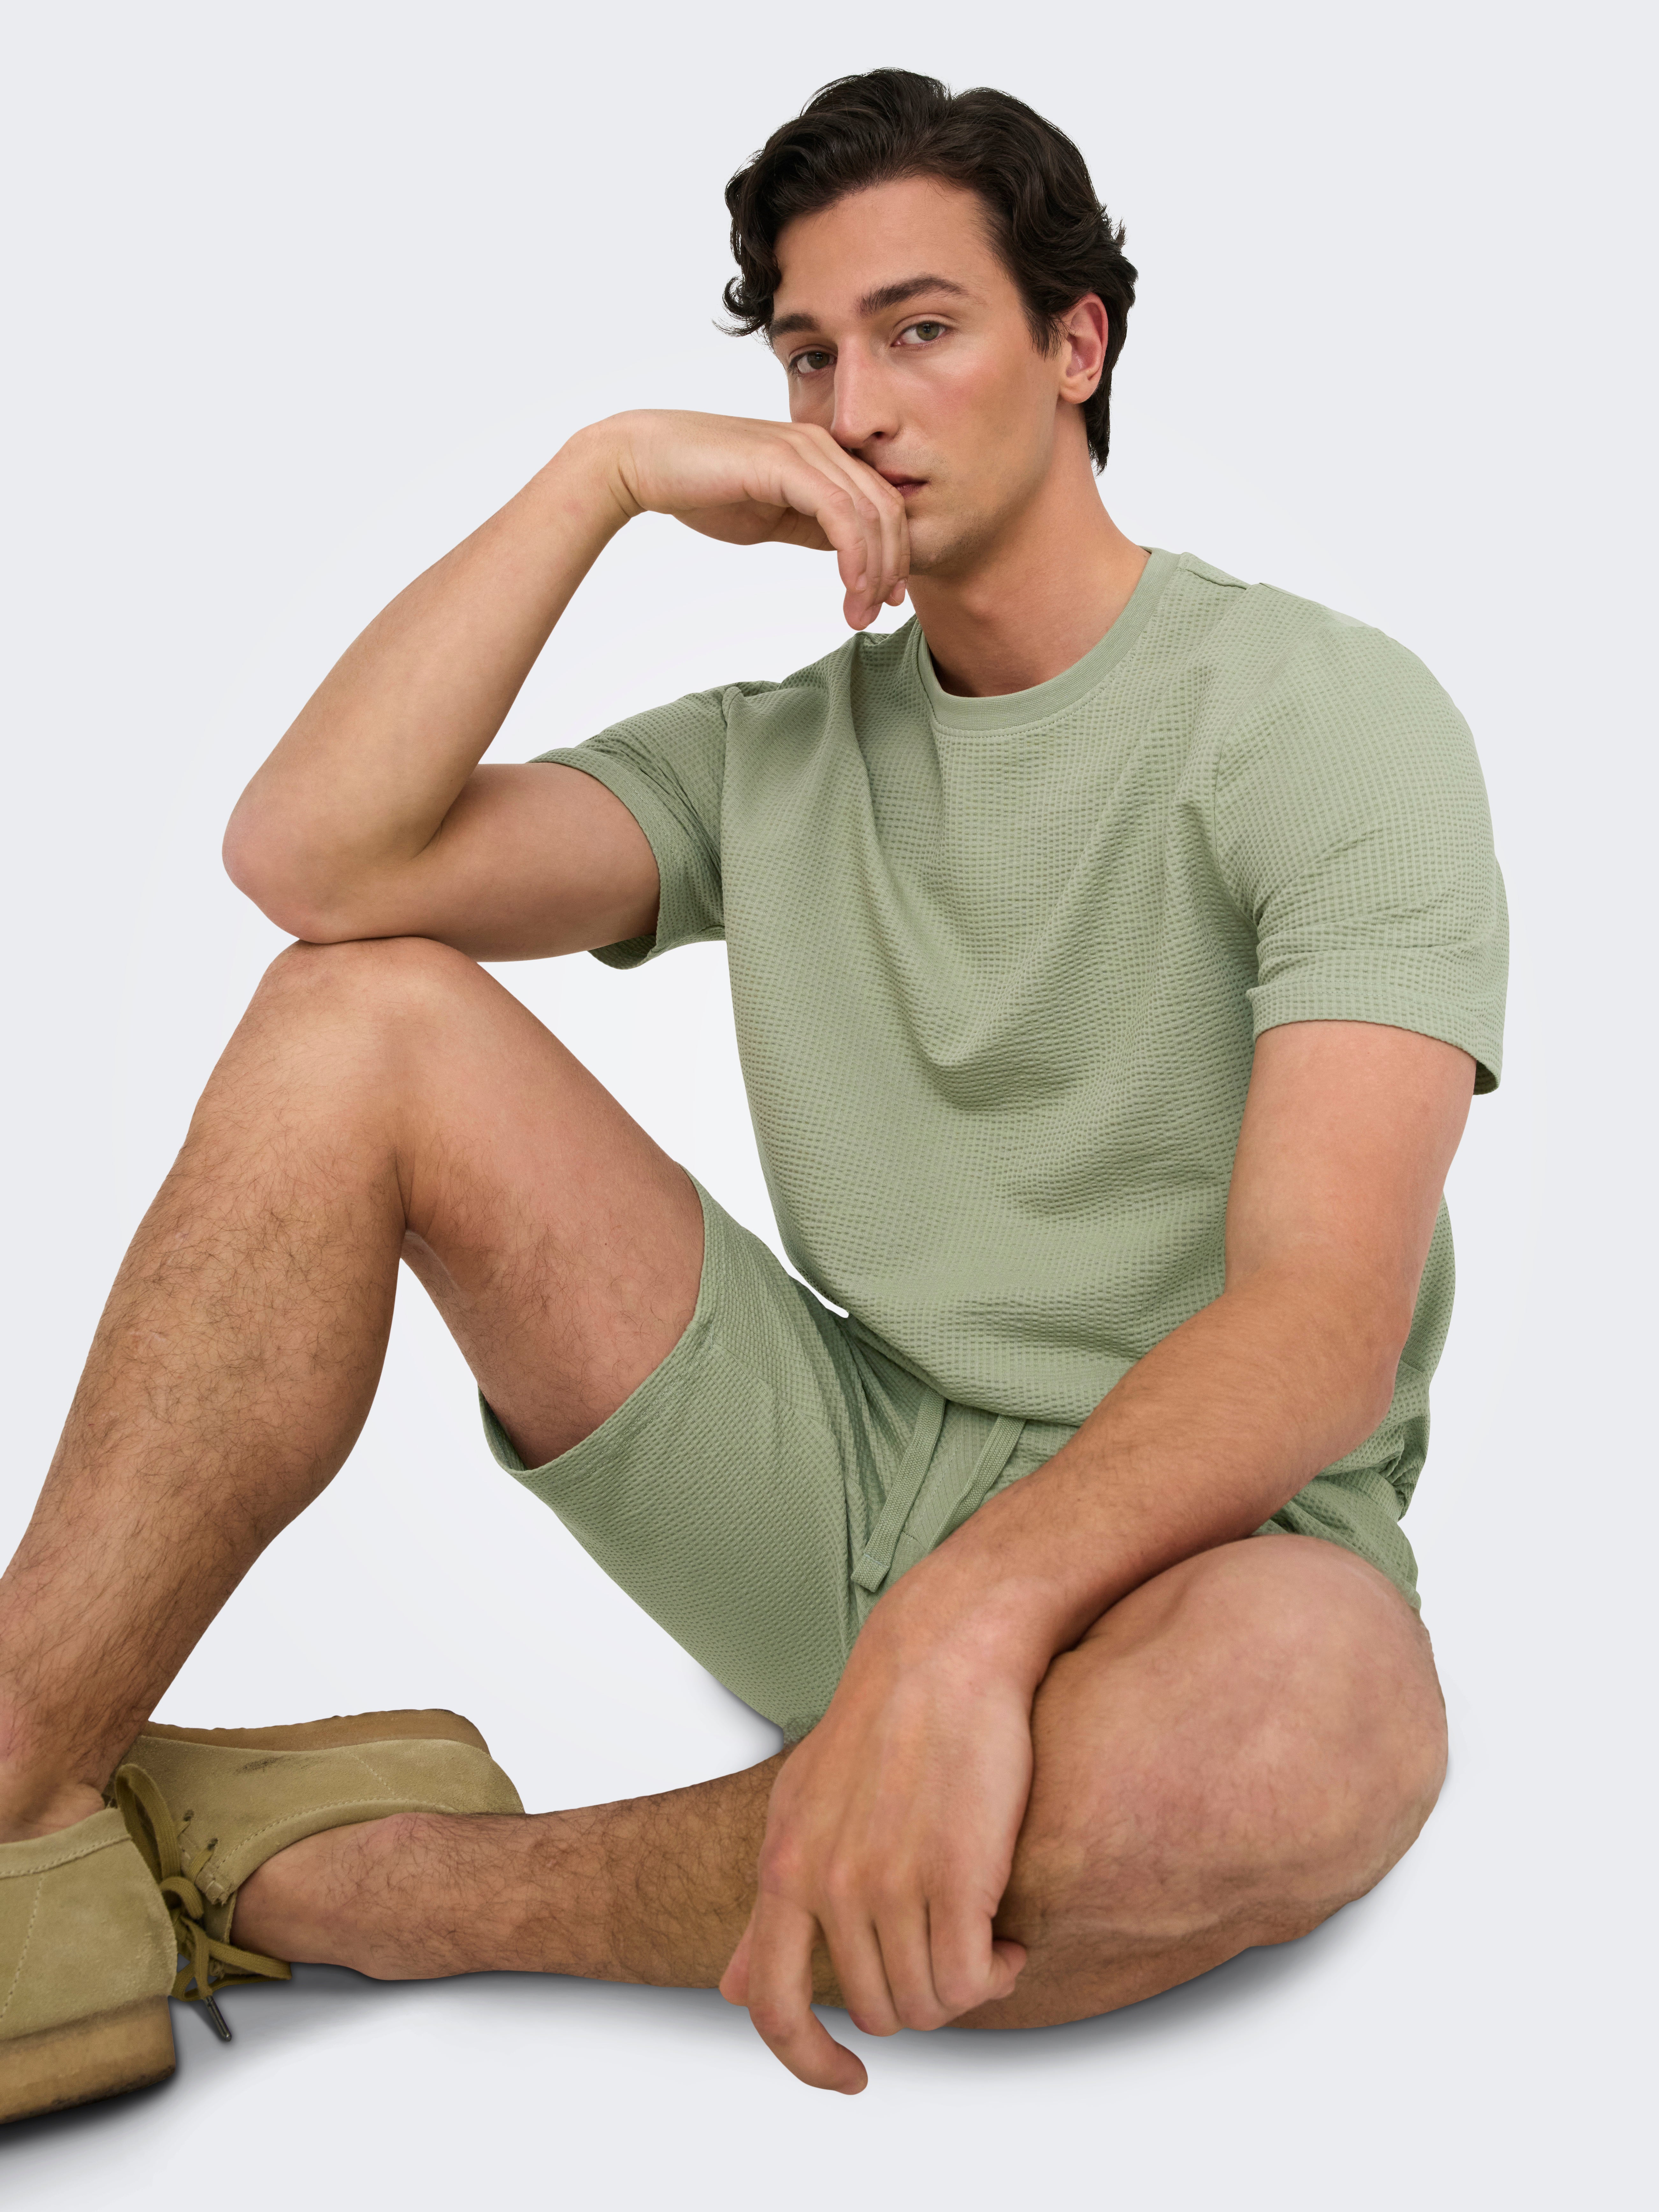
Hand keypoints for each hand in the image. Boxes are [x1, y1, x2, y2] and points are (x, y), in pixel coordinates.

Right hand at [593, 409, 909, 630]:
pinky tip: (849, 587)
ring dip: (873, 572)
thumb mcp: (772, 516)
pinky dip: (854, 555)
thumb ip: (813, 527)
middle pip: (887, 510)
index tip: (887, 599)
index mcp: (822, 455)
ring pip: (870, 514)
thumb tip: (848, 552)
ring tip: (860, 614)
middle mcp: (822, 446)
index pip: (882, 504)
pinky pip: (840, 513)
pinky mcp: (785, 462)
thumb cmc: (703, 489)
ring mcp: (805, 450)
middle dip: (890, 569)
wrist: (645, 462)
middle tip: (875, 615)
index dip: (895, 554)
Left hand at [719, 1612, 1031, 2091]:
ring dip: (964, 1984)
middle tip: (948, 1947)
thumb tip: (728, 1989)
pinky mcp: (958, 1875)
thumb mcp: (799, 1805)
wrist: (945, 1650)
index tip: (849, 2078)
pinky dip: (996, 1974)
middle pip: (876, 2008)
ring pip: (930, 2002)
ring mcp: (892, 1880)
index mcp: (785, 1867)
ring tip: (982, 1933)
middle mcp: (830, 1882)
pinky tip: (1005, 1938)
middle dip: (918, 1994)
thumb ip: (772, 1902)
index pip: (771, 2006)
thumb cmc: (881, 1724)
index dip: (807, 2061)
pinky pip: (973, 1979)